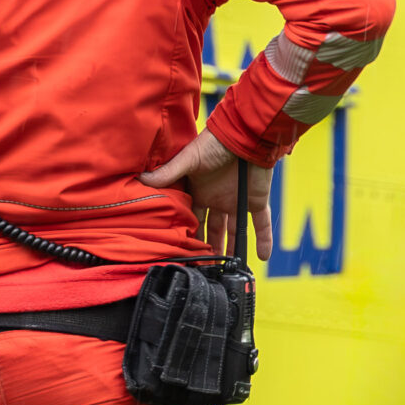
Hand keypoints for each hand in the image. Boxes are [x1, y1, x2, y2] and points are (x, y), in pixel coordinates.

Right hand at [141, 128, 272, 261]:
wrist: (245, 134)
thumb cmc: (215, 142)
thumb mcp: (188, 159)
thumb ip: (168, 173)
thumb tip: (141, 180)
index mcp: (198, 191)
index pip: (191, 218)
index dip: (188, 235)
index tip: (183, 253)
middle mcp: (216, 199)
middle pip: (211, 230)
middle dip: (209, 248)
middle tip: (205, 268)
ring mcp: (236, 201)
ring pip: (234, 231)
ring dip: (233, 249)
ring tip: (229, 270)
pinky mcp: (256, 200)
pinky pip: (261, 223)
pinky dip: (264, 239)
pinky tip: (262, 256)